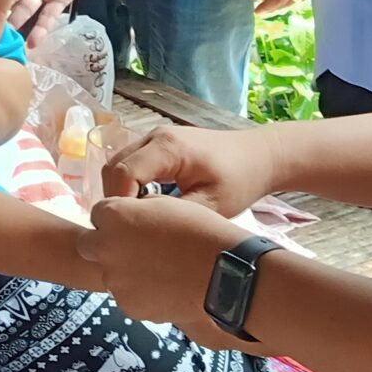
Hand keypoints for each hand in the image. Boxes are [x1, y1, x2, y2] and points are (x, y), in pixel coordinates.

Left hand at [77, 195, 248, 342]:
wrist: (224, 275)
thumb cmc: (201, 232)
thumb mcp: (167, 203)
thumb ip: (137, 209)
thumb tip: (129, 218)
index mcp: (115, 216)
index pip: (98, 213)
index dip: (115, 218)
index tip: (132, 223)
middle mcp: (106, 248)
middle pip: (88, 246)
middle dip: (105, 245)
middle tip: (134, 247)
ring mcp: (115, 280)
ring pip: (109, 273)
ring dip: (123, 269)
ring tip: (159, 269)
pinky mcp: (128, 306)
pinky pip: (126, 295)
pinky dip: (139, 291)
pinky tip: (165, 286)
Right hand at [100, 125, 274, 216]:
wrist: (260, 156)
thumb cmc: (241, 179)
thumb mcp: (212, 206)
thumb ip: (175, 217)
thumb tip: (141, 234)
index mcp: (167, 148)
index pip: (121, 173)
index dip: (119, 204)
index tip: (129, 231)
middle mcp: (154, 137)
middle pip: (112, 168)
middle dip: (115, 201)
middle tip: (130, 230)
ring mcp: (154, 138)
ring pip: (117, 165)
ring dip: (121, 193)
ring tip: (138, 221)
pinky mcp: (158, 146)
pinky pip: (130, 164)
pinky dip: (130, 186)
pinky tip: (147, 208)